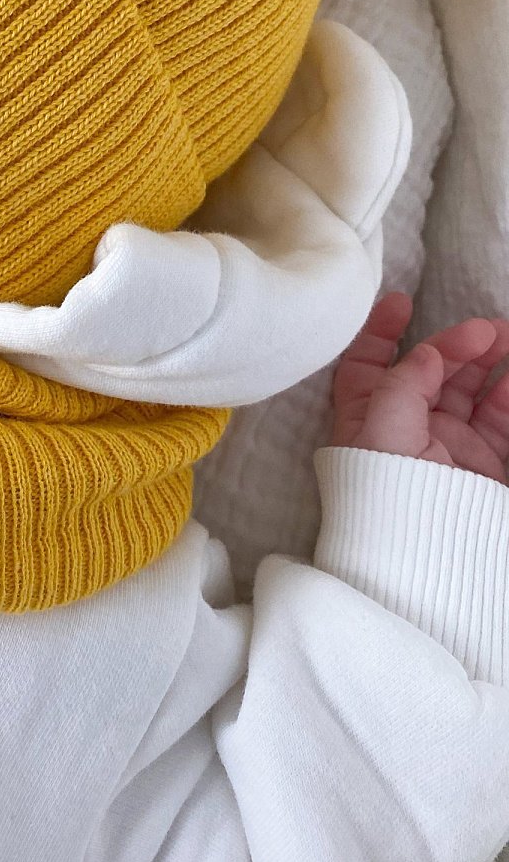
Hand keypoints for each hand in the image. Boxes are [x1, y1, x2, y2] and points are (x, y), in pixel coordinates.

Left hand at [329, 292, 508, 483]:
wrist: (429, 558)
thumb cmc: (388, 495)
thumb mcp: (382, 434)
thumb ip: (402, 386)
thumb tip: (424, 353)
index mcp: (367, 416)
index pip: (367, 364)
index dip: (380, 330)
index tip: (403, 303)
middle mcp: (405, 426)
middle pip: (428, 370)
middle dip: (454, 343)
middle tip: (484, 329)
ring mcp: (446, 443)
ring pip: (468, 388)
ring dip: (488, 359)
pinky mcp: (482, 462)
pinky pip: (499, 418)